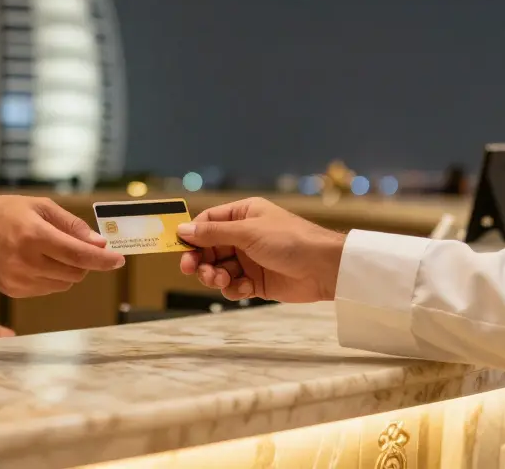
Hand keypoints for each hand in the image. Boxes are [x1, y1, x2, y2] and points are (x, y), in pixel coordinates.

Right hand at [0, 196, 124, 297]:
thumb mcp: (39, 207)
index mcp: (34, 236)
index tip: (119, 260)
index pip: (79, 255)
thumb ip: (71, 225)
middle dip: (84, 262)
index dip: (103, 260)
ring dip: (68, 270)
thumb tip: (99, 242)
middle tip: (75, 245)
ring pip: (64, 283)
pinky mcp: (13, 291)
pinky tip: (34, 261)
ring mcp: (18, 279)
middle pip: (76, 272)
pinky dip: (51, 277)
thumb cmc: (3, 213)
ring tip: (47, 250)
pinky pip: (47, 289)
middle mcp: (26, 261)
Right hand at [178, 198, 345, 302]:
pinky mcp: (257, 281)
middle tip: (193, 270)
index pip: (207, 222)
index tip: (179, 249)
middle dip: (200, 260)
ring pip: (218, 269)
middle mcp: (244, 235)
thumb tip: (183, 229)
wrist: (324, 269)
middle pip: (209, 248)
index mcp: (243, 215)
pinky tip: (243, 289)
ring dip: (215, 276)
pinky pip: (234, 285)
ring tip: (221, 280)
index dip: (192, 235)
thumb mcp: (248, 232)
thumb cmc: (290, 241)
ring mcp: (250, 259)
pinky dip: (233, 289)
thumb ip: (213, 232)